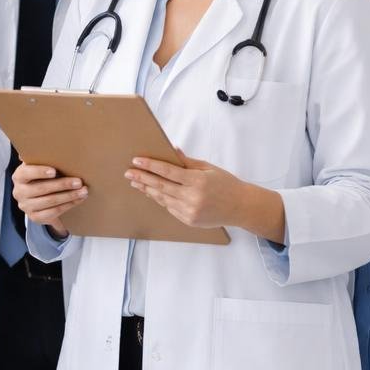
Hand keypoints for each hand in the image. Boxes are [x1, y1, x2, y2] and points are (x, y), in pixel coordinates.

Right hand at [12, 163, 87, 237]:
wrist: (41, 198)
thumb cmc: (43, 177)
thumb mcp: (39, 166)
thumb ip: (40, 158)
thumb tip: (40, 146)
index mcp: (19, 176)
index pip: (26, 173)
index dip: (39, 172)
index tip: (54, 171)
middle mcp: (19, 192)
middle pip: (42, 188)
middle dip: (62, 185)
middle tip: (79, 182)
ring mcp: (26, 206)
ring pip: (50, 201)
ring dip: (69, 196)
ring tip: (83, 191)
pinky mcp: (34, 217)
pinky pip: (53, 212)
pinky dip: (68, 205)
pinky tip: (78, 200)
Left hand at [125, 153, 284, 241]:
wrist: (240, 207)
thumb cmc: (226, 184)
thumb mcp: (209, 168)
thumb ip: (187, 161)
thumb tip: (172, 149)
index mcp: (198, 181)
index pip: (168, 171)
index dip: (150, 165)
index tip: (136, 161)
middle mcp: (192, 197)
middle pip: (161, 186)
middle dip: (142, 178)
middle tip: (128, 173)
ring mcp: (190, 211)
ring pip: (162, 198)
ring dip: (148, 190)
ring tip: (136, 183)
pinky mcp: (189, 220)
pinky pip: (170, 208)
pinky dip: (160, 199)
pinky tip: (152, 192)